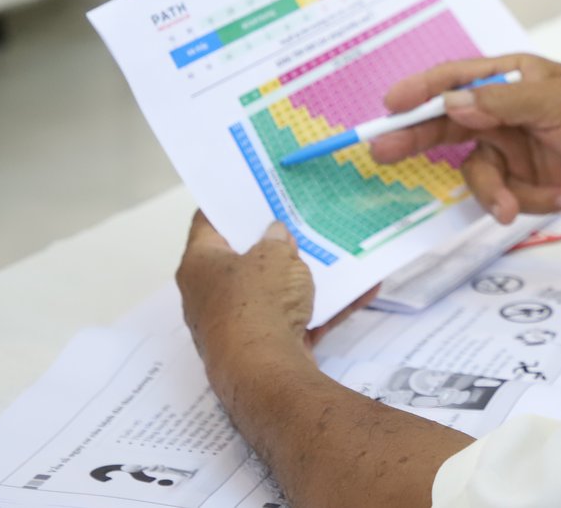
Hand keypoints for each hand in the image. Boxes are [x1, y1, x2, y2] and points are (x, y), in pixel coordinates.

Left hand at [175, 212, 376, 367]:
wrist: (264, 371)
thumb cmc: (257, 303)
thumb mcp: (275, 255)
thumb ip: (278, 239)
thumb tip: (275, 235)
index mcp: (200, 264)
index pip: (208, 222)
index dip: (230, 203)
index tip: (255, 189)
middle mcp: (209, 294)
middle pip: (242, 259)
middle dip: (273, 242)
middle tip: (299, 219)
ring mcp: (236, 323)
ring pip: (272, 290)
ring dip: (300, 276)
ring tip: (333, 254)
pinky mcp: (264, 346)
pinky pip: (296, 318)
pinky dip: (323, 306)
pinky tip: (360, 292)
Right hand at [371, 53, 560, 223]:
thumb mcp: (554, 104)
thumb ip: (501, 104)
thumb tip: (452, 103)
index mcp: (511, 78)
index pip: (457, 79)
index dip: (421, 90)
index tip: (391, 104)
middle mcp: (503, 111)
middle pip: (447, 124)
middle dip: (418, 139)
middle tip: (383, 151)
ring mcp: (510, 148)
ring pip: (476, 173)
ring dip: (495, 192)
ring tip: (512, 207)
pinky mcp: (520, 181)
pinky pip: (505, 196)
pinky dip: (531, 201)